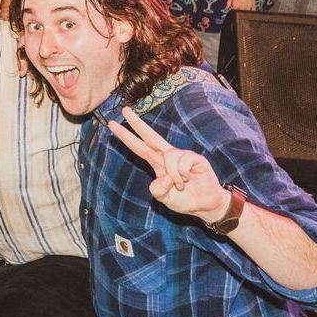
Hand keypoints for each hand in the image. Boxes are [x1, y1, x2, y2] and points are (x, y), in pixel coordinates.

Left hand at [107, 106, 230, 222]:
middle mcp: (168, 155)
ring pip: (170, 157)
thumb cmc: (183, 199)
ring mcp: (182, 155)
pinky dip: (184, 175)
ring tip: (181, 185)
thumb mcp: (164, 198)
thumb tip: (164, 176)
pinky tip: (190, 179)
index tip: (112, 124)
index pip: (138, 147)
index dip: (126, 136)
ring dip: (174, 176)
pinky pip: (184, 162)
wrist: (205, 206)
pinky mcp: (195, 158)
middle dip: (137, 123)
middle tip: (125, 110)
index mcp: (157, 163)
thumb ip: (158, 190)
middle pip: (150, 135)